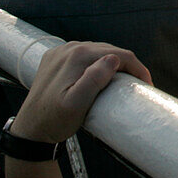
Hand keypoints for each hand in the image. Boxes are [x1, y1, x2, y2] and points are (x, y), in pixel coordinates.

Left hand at [10, 42, 152, 144]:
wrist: (30, 130)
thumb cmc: (54, 121)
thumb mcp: (77, 105)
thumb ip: (94, 80)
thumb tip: (113, 59)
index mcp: (78, 56)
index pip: (118, 54)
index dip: (137, 68)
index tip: (147, 85)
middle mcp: (70, 48)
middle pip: (109, 51)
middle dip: (127, 66)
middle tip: (138, 85)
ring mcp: (61, 52)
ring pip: (97, 51)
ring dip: (113, 63)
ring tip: (123, 80)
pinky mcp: (55, 58)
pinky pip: (83, 55)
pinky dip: (96, 63)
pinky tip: (100, 74)